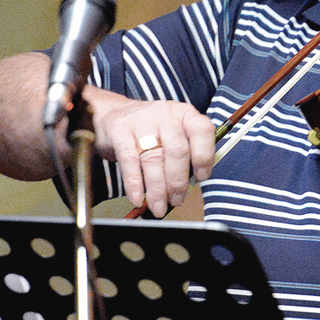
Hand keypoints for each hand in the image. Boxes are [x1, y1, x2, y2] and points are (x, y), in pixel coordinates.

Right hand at [86, 90, 215, 216]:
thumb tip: (191, 185)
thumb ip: (187, 154)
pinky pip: (129, 161)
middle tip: (177, 200)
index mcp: (185, 114)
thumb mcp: (174, 133)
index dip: (205, 156)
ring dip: (157, 189)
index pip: (202, 131)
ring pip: (153, 159)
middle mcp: (166, 115)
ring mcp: (142, 121)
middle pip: (177, 150)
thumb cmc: (152, 130)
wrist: (115, 112)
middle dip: (178, 181)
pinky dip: (134, 184)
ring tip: (158, 206)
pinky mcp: (120, 131)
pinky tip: (137, 198)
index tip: (201, 177)